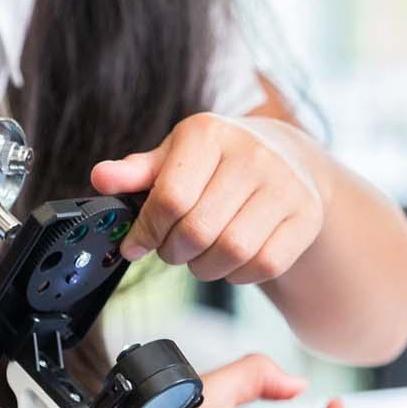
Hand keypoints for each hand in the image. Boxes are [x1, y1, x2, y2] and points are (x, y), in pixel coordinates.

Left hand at [92, 114, 326, 284]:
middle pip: (198, 230)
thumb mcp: (174, 157)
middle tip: (170, 250)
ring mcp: (285, 185)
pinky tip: (230, 260)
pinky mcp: (306, 216)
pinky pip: (264, 265)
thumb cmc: (217, 162)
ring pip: (232, 252)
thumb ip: (136, 172)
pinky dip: (239, 274)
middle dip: (173, 252)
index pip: (170, 198)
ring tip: (198, 256)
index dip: (146, 231)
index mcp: (209, 133)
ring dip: (204, 267)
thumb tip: (100, 178)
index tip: (135, 244)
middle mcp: (252, 154)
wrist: (286, 159)